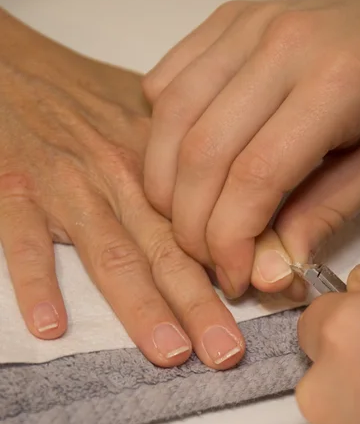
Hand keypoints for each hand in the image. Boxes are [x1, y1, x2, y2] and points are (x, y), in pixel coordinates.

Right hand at [0, 10, 244, 368]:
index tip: (271, 300)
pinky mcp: (14, 189)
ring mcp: (67, 182)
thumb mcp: (150, 121)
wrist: (14, 70)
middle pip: (167, 247)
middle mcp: (121, 172)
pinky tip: (51, 325)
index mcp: (160, 158)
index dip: (238, 261)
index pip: (207, 217)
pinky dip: (36, 281)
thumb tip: (252, 213)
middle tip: (227, 352)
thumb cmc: (85, 98)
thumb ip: (196, 169)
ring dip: (141, 306)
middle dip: (200, 303)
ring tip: (170, 351)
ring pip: (111, 252)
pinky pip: (24, 241)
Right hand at [143, 0, 359, 298]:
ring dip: (165, 184)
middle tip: (207, 257)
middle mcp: (282, 44)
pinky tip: (184, 164)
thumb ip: (322, 217)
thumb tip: (265, 274)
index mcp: (338, 82)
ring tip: (187, 220)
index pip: (255, 176)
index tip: (234, 276)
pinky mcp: (224, 22)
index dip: (230, 239)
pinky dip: (161, 134)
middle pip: (202, 151)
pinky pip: (166, 83)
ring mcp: (246, 25)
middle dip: (191, 223)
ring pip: (170, 116)